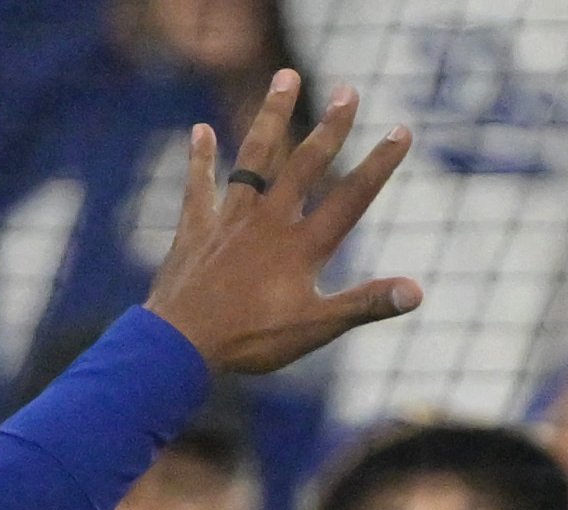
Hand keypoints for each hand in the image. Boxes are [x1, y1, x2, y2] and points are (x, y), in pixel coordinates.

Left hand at [142, 75, 420, 374]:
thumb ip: (366, 305)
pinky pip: (198, 187)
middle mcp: (268, 223)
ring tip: (285, 78)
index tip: (401, 131)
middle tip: (348, 90)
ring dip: (271, 117)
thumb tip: (417, 292)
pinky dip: (199, 159)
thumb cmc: (248, 342)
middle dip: (330, 126)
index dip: (379, 164)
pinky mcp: (195, 231)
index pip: (352, 197)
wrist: (177, 347)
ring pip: (254, 159)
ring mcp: (229, 222)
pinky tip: (198, 129)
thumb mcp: (315, 328)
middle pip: (306, 164)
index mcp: (303, 246)